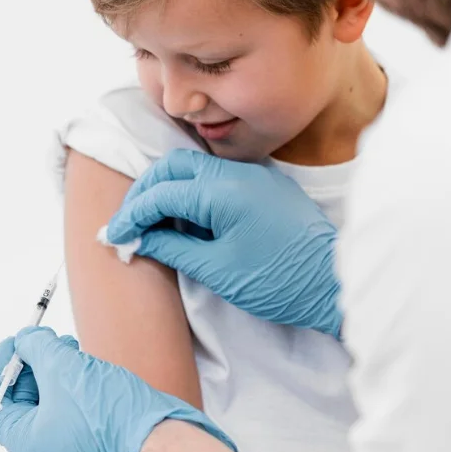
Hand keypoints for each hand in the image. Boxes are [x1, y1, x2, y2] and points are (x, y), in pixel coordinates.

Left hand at [0, 326, 234, 451]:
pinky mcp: (89, 436)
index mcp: (24, 441)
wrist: (161, 440)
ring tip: (69, 348)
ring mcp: (66, 443)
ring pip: (47, 398)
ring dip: (53, 366)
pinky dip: (71, 379)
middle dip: (30, 362)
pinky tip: (85, 363)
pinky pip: (69, 404)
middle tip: (43, 339)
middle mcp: (41, 447)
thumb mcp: (62, 369)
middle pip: (19, 398)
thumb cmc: (111, 418)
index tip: (13, 343)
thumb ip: (35, 348)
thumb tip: (24, 339)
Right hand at [105, 148, 343, 337]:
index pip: (160, 193)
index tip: (113, 236)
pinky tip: (189, 221)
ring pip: (196, 168)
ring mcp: (255, 176)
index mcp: (223, 192)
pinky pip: (218, 177)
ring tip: (155, 224)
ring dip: (169, 189)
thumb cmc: (279, 282)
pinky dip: (194, 191)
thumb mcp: (216, 270)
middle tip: (130, 223)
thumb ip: (172, 247)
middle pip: (173, 166)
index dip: (131, 215)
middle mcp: (238, 174)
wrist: (337, 285)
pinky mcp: (266, 186)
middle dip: (145, 192)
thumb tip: (140, 238)